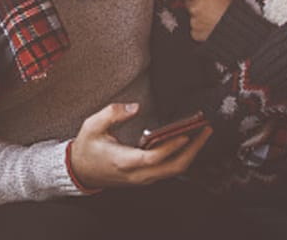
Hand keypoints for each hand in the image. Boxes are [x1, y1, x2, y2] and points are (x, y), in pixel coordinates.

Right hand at [68, 102, 211, 188]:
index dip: (171, 146)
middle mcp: (137, 174)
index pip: (154, 157)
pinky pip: (168, 169)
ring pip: (174, 170)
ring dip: (190, 152)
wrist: (80, 171)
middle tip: (206, 130)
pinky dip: (181, 155)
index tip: (186, 133)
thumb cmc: (87, 148)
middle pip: (173, 168)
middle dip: (193, 150)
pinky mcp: (145, 177)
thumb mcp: (92, 125)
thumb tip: (134, 107)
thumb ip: (112, 113)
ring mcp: (143, 178)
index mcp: (124, 161)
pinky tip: (187, 141)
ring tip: (202, 133)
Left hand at [177, 0, 233, 41]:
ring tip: (211, 16)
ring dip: (197, 15)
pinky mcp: (195, 33)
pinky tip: (209, 24)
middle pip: (186, 2)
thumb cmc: (232, 10)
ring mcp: (194, 22)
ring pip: (191, 15)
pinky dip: (199, 26)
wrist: (240, 29)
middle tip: (207, 6)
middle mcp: (194, 9)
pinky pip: (194, 27)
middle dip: (194, 2)